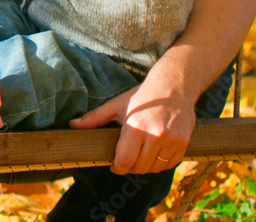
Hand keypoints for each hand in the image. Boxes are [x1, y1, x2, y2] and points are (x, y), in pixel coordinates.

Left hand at [69, 81, 195, 173]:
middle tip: (125, 160)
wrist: (174, 86)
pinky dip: (160, 164)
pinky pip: (169, 165)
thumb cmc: (142, 96)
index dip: (117, 167)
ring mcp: (172, 140)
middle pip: (139, 167)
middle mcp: (155, 135)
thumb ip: (95, 118)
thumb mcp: (117, 104)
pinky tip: (153, 154)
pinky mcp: (183, 144)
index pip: (124, 160)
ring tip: (139, 156)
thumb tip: (72, 125)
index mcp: (136, 125)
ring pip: (154, 168)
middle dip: (129, 167)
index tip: (114, 164)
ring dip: (144, 167)